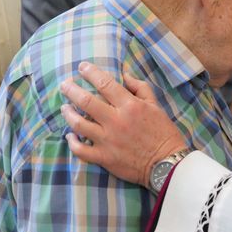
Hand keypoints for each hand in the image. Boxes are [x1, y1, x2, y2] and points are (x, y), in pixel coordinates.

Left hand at [60, 61, 185, 188]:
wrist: (167, 164)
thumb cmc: (163, 133)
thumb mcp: (155, 105)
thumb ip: (139, 87)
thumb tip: (124, 74)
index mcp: (130, 106)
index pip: (105, 83)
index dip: (90, 73)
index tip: (82, 67)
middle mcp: (116, 121)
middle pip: (86, 101)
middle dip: (71, 90)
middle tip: (64, 85)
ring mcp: (108, 140)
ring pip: (79, 124)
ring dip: (68, 113)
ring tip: (64, 107)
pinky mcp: (104, 158)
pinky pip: (81, 150)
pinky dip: (72, 142)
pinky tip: (70, 136)